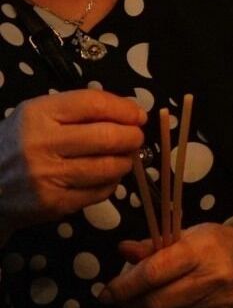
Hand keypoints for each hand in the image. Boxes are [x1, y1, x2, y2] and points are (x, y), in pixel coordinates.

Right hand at [0, 90, 144, 231]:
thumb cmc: (18, 145)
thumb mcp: (38, 117)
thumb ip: (78, 110)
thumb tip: (131, 112)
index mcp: (37, 115)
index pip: (93, 104)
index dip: (124, 109)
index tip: (138, 115)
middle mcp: (40, 144)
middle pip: (108, 136)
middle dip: (132, 136)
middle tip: (135, 138)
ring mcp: (47, 176)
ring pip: (109, 166)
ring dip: (126, 161)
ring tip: (123, 157)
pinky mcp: (54, 203)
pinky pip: (100, 191)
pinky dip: (111, 183)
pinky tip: (104, 177)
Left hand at [104, 225, 232, 307]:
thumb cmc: (221, 246)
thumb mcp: (190, 235)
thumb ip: (155, 246)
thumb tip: (123, 251)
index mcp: (201, 251)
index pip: (153, 273)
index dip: (124, 286)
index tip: (107, 293)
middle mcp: (213, 279)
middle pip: (155, 303)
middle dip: (132, 304)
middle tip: (127, 300)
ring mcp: (220, 306)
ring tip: (165, 300)